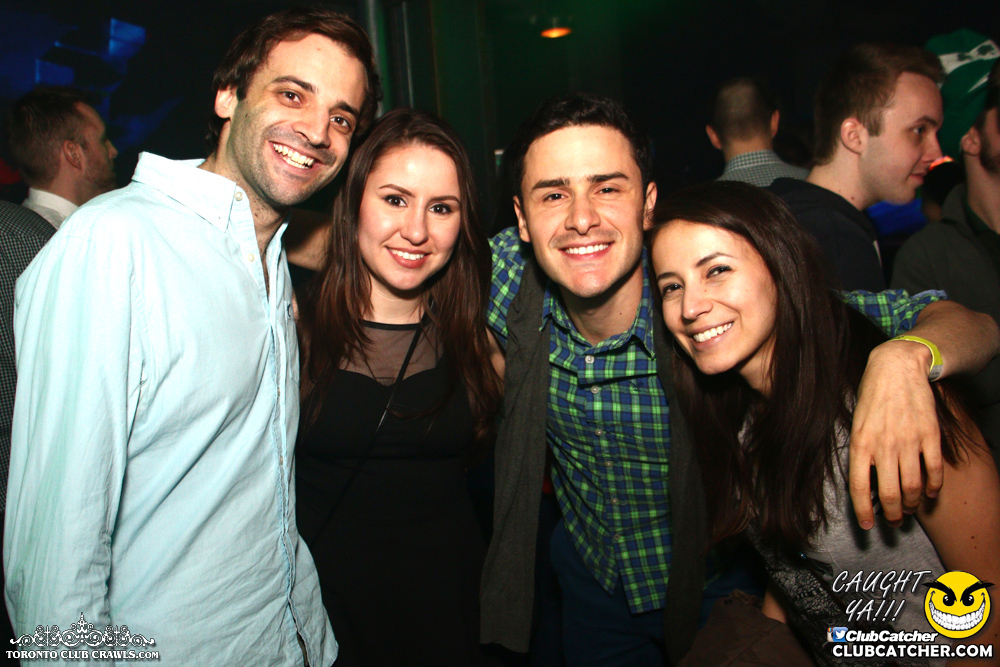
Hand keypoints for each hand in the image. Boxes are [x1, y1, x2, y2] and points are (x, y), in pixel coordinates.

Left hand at [849, 339, 942, 528]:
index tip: (868, 525)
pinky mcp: (930, 436)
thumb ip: (861, 451)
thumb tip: (865, 481)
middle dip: (891, 514)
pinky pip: (933, 471)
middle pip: (889, 494)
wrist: (896, 368)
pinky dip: (934, 487)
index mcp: (860, 443)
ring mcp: (909, 442)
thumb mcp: (856, 423)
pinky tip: (930, 493)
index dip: (864, 511)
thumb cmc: (872, 396)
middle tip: (893, 521)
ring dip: (911, 504)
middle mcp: (884, 446)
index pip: (859, 487)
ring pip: (912, 487)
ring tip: (909, 509)